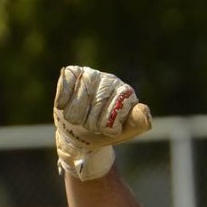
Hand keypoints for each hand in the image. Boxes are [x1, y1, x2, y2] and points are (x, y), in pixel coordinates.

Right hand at [53, 66, 151, 180]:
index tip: (108, 130)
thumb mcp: (125, 132)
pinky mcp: (74, 73)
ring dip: (75, 115)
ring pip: (79, 97)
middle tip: (91, 125)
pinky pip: (66, 83)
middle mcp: (112, 81)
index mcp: (127, 94)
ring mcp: (93, 75)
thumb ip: (138, 122)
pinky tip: (63, 107)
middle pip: (97, 103)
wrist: (81, 133)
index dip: (106, 124)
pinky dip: (63, 100)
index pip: (117, 108)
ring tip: (80, 118)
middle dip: (90, 122)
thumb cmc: (105, 132)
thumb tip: (143, 109)